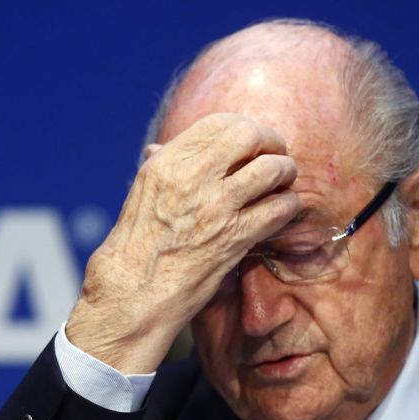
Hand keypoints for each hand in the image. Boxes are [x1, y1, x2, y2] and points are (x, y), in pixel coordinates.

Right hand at [66, 113, 299, 373]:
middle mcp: (190, 178)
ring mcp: (214, 207)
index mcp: (165, 164)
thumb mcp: (140, 197)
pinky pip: (278, 208)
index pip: (219, 123)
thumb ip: (160, 170)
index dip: (245, 128)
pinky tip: (280, 213)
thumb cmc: (133, 250)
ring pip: (272, 169)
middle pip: (249, 136)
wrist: (131, 295)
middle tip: (275, 158)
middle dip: (271, 143)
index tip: (252, 143)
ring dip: (285, 174)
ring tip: (282, 185)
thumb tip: (160, 148)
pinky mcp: (233, 238)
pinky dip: (287, 207)